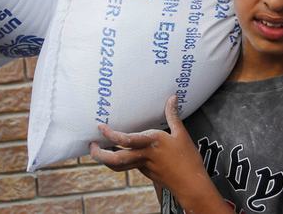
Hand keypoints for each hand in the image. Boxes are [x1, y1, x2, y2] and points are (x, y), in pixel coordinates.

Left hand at [90, 96, 225, 211]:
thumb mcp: (181, 134)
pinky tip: (115, 152)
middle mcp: (144, 155)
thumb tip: (172, 97)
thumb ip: (173, 115)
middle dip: (99, 154)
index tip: (100, 127)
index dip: (111, 135)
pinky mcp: (144, 172)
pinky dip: (117, 160)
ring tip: (97, 149)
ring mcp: (142, 165)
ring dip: (104, 159)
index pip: (126, 140)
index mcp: (152, 143)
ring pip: (118, 165)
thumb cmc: (188, 159)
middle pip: (115, 159)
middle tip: (91, 145)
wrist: (190, 184)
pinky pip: (126, 166)